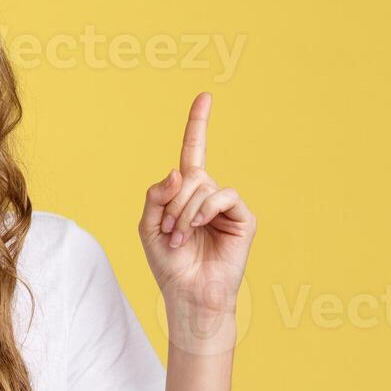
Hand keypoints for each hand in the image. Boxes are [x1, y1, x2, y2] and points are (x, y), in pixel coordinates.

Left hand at [140, 92, 254, 319]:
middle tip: (169, 231)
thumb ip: (155, 195)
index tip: (205, 96)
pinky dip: (205, 210)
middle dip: (173, 201)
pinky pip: (224, 195)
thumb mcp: (148, 226)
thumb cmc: (169, 264)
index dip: (198, 124)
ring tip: (179, 238)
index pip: (194, 151)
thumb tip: (177, 171)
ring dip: (184, 211)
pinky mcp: (243, 218)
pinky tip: (198, 228)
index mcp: (186, 193)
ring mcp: (227, 206)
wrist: (188, 295)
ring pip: (204, 185)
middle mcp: (208, 195)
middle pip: (190, 173)